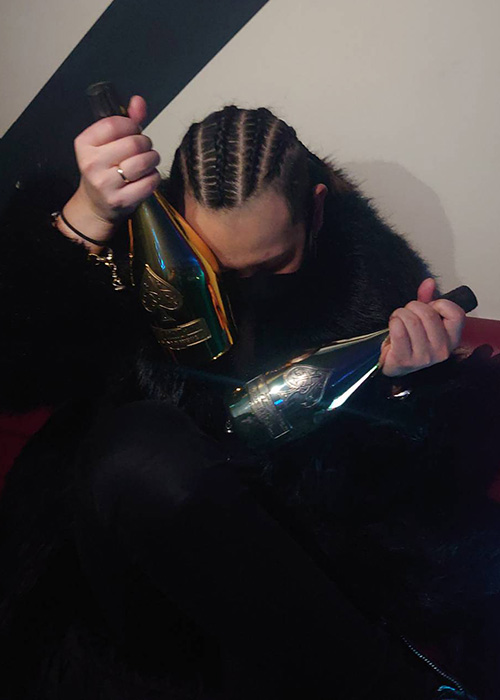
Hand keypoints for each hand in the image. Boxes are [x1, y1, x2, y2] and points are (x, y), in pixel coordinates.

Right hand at [60, 96, 161, 246]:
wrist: (96, 204)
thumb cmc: (104, 169)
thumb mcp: (107, 143)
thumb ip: (125, 120)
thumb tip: (139, 102)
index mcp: (84, 144)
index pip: (115, 124)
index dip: (132, 125)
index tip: (133, 131)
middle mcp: (92, 164)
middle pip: (134, 143)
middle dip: (145, 143)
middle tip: (144, 149)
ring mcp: (105, 184)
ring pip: (144, 161)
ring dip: (152, 159)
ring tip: (148, 161)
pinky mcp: (121, 200)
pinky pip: (150, 181)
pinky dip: (154, 177)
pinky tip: (146, 177)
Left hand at [379, 278, 465, 376]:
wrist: (393, 365)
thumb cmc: (410, 343)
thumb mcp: (422, 320)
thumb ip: (427, 300)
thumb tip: (429, 282)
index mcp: (452, 339)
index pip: (456, 313)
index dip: (440, 304)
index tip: (430, 307)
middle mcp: (441, 350)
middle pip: (428, 314)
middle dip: (413, 307)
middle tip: (407, 312)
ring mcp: (424, 357)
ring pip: (411, 321)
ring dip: (400, 314)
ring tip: (398, 319)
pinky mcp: (405, 360)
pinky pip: (398, 331)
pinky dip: (393, 323)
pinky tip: (393, 327)